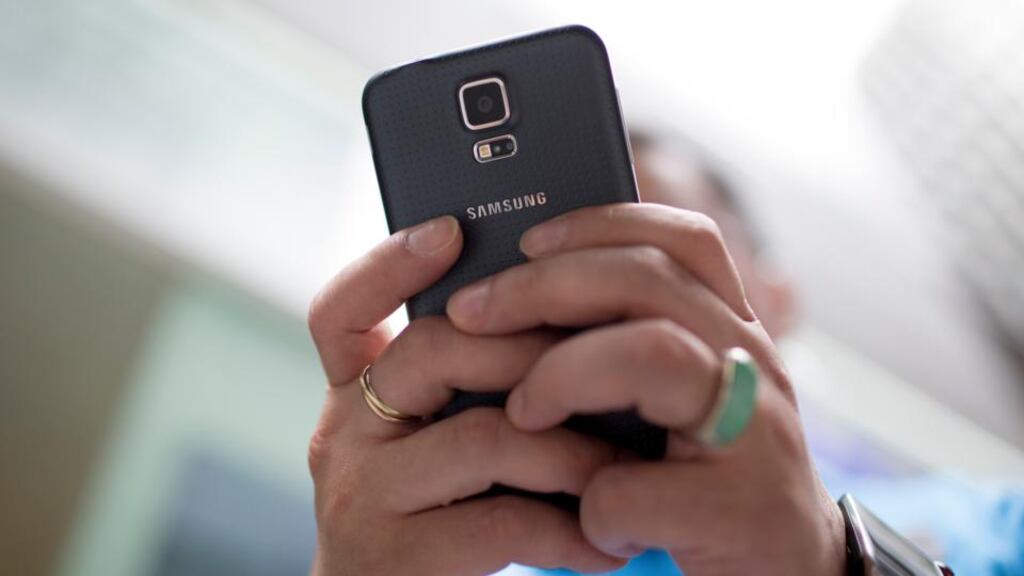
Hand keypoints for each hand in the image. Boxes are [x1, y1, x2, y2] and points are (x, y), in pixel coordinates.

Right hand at [307, 216, 625, 575]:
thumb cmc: (442, 520)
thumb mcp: (442, 437)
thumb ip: (472, 384)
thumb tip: (565, 319)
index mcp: (357, 394)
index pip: (342, 311)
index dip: (388, 264)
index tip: (450, 230)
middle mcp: (346, 435)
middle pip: (431, 350)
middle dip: (534, 353)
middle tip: (604, 371)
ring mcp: (363, 497)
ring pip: (483, 435)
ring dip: (572, 453)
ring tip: (622, 471)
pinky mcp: (395, 559)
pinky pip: (503, 522)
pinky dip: (570, 530)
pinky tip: (604, 544)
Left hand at [446, 204, 845, 575]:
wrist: (795, 572)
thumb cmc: (706, 477)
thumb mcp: (677, 399)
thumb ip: (628, 349)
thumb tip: (515, 309)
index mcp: (733, 330)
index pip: (681, 241)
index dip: (600, 225)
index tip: (528, 239)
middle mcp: (752, 363)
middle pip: (649, 280)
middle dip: (544, 286)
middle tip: (472, 310)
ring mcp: (754, 431)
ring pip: (652, 353)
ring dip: (562, 374)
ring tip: (522, 413)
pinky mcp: (738, 508)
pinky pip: (638, 484)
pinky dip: (593, 504)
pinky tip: (588, 522)